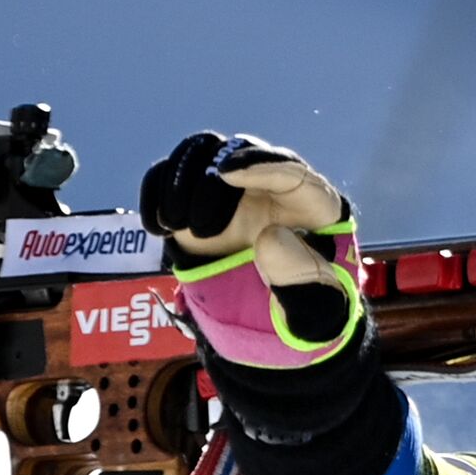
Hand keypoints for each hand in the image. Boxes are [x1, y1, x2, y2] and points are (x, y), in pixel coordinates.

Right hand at [141, 132, 362, 369]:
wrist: (274, 321)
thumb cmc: (306, 310)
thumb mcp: (316, 308)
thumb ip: (300, 277)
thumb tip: (269, 237)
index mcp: (317, 209)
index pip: (295, 174)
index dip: (263, 166)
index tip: (227, 173)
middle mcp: (276, 189)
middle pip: (242, 153)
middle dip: (212, 183)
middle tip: (203, 231)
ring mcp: (236, 192)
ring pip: (204, 153)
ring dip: (182, 180)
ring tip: (176, 225)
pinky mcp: (200, 201)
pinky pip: (173, 175)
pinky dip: (157, 190)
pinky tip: (159, 226)